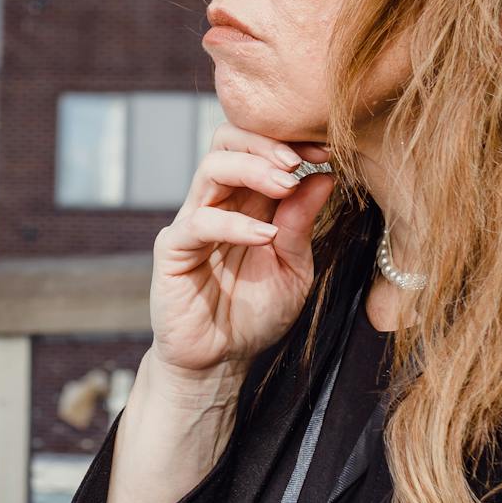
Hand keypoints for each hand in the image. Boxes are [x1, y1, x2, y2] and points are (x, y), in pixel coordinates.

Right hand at [150, 123, 335, 380]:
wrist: (220, 360)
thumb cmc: (254, 314)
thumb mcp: (293, 267)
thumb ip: (302, 223)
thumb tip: (324, 176)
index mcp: (247, 201)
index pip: (259, 149)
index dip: (290, 142)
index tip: (327, 151)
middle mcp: (217, 203)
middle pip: (227, 142)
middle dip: (266, 143)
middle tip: (299, 162)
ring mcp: (192, 223)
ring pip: (211, 169)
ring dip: (253, 169)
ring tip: (286, 186)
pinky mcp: (174, 250)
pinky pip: (200, 222)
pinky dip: (235, 223)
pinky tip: (266, 237)